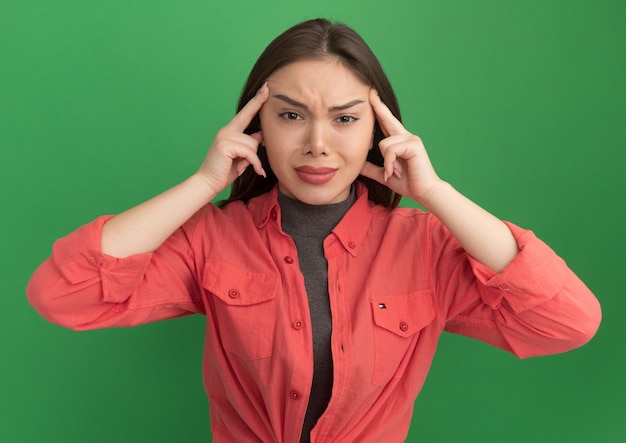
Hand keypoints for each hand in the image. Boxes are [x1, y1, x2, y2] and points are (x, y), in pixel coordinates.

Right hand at [196, 83, 269, 193]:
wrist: (208, 182)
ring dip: (253, 160)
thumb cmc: (224, 171)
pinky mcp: (225, 145)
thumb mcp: (241, 156)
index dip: (257, 101)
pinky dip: (255, 164)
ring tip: (244, 168)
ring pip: (252, 145)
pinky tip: (256, 171)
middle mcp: (226, 130)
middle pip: (254, 137)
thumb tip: (260, 135)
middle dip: (254, 153)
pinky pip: (250, 153)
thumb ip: (250, 144)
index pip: (246, 113)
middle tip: (247, 164)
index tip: (266, 87)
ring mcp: (225, 136)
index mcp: (230, 131)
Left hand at [360, 89, 441, 205]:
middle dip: (378, 105)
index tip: (372, 96)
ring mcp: (410, 138)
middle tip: (370, 90)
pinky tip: (396, 172)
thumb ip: (372, 168)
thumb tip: (358, 165)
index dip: (379, 109)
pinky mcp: (413, 144)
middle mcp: (405, 136)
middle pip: (387, 118)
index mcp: (399, 141)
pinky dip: (390, 164)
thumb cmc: (408, 182)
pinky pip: (390, 150)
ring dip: (386, 163)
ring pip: (383, 144)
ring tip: (394, 172)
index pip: (386, 122)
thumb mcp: (385, 174)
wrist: (424, 191)